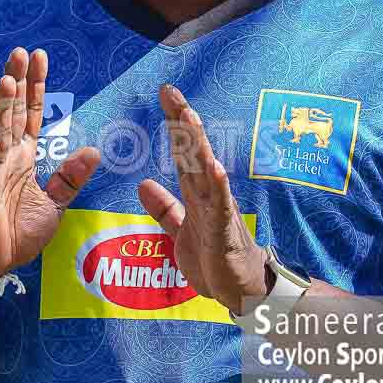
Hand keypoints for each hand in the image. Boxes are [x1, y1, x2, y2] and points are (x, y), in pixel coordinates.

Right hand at [0, 47, 102, 282]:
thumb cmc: (18, 231)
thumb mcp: (55, 203)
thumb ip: (70, 177)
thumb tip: (93, 150)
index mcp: (23, 157)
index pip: (30, 114)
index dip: (35, 86)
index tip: (39, 57)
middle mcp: (6, 158)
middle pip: (11, 113)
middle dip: (16, 83)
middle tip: (20, 53)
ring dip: (0, 108)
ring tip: (7, 82)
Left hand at [136, 84, 268, 315]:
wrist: (239, 290)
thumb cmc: (214, 258)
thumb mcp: (180, 230)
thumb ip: (164, 208)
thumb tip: (143, 184)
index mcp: (196, 192)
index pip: (182, 150)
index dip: (173, 123)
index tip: (165, 93)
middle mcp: (208, 194)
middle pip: (193, 151)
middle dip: (183, 121)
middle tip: (172, 92)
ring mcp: (218, 210)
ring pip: (206, 171)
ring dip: (198, 145)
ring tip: (190, 118)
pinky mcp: (224, 232)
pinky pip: (221, 206)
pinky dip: (219, 187)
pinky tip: (216, 168)